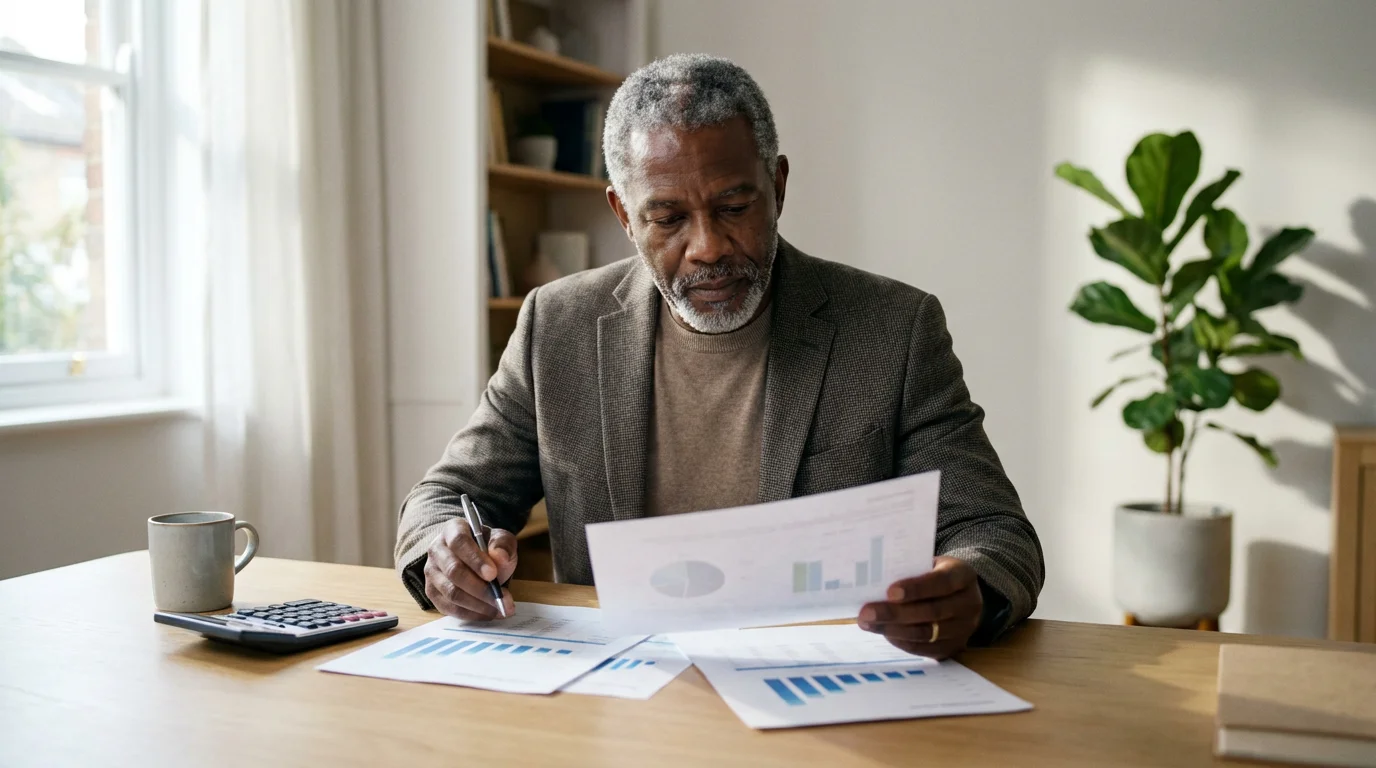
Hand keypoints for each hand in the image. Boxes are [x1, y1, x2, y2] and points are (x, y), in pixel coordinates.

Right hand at [423, 517, 517, 619]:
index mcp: (453, 529)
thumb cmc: (488, 547)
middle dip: (480, 588)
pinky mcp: (432, 592)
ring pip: (451, 592)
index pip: (459, 542)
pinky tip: (488, 613)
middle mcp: (436, 549)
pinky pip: (449, 607)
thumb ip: (503, 545)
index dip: (475, 559)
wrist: (476, 559)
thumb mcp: (501, 540)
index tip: (493, 574)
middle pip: (453, 570)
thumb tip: (500, 557)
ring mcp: (431, 572)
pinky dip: (470, 614)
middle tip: (502, 599)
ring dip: (478, 604)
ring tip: (500, 608)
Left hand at [857, 556, 982, 658]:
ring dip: (893, 630)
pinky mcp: (955, 647)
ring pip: (927, 633)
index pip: (942, 582)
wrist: (960, 594)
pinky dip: (902, 642)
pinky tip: (884, 633)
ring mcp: (965, 628)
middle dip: (895, 613)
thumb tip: (874, 580)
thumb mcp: (930, 563)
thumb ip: (910, 570)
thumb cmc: (935, 573)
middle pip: (932, 612)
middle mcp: (970, 603)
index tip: (889, 592)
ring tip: (868, 624)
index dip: (916, 588)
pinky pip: (926, 649)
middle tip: (867, 613)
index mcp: (964, 575)